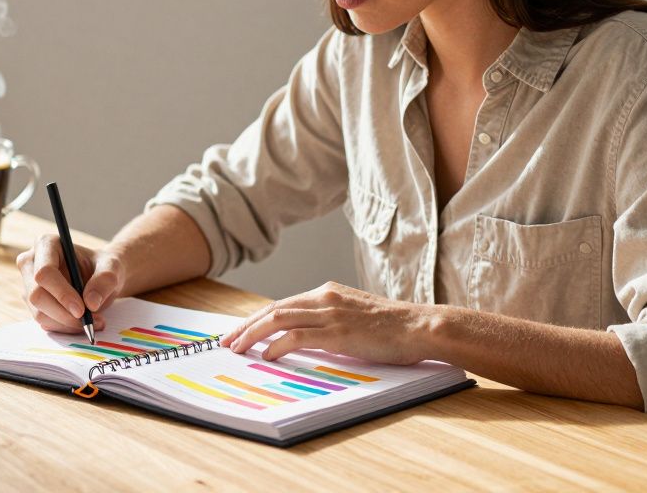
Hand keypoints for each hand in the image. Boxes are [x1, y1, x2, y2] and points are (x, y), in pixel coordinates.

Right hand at [17, 234, 126, 332]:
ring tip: (93, 321)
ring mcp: (29, 284)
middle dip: (63, 313)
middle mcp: (31, 262)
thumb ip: (105, 280)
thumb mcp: (112, 268)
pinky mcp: (33, 304)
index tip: (82, 310)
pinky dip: (65, 327)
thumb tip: (91, 303)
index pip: (44, 272)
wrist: (99, 277)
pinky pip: (44, 322)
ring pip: (39, 312)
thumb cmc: (102, 266)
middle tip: (89, 322)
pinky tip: (82, 322)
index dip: (61, 293)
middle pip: (36, 294)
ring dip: (66, 323)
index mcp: (47, 244)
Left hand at [219, 282, 439, 364]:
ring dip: (253, 334)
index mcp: (327, 292)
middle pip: (273, 309)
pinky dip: (278, 345)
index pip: (281, 304)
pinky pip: (298, 336)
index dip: (256, 319)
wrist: (419, 326)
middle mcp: (324, 297)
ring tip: (238, 349)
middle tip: (227, 342)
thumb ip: (328, 320)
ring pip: (278, 319)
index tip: (240, 332)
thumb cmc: (392, 327)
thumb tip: (304, 337)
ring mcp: (331, 313)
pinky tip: (267, 355)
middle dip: (246, 326)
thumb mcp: (354, 315)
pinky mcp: (338, 332)